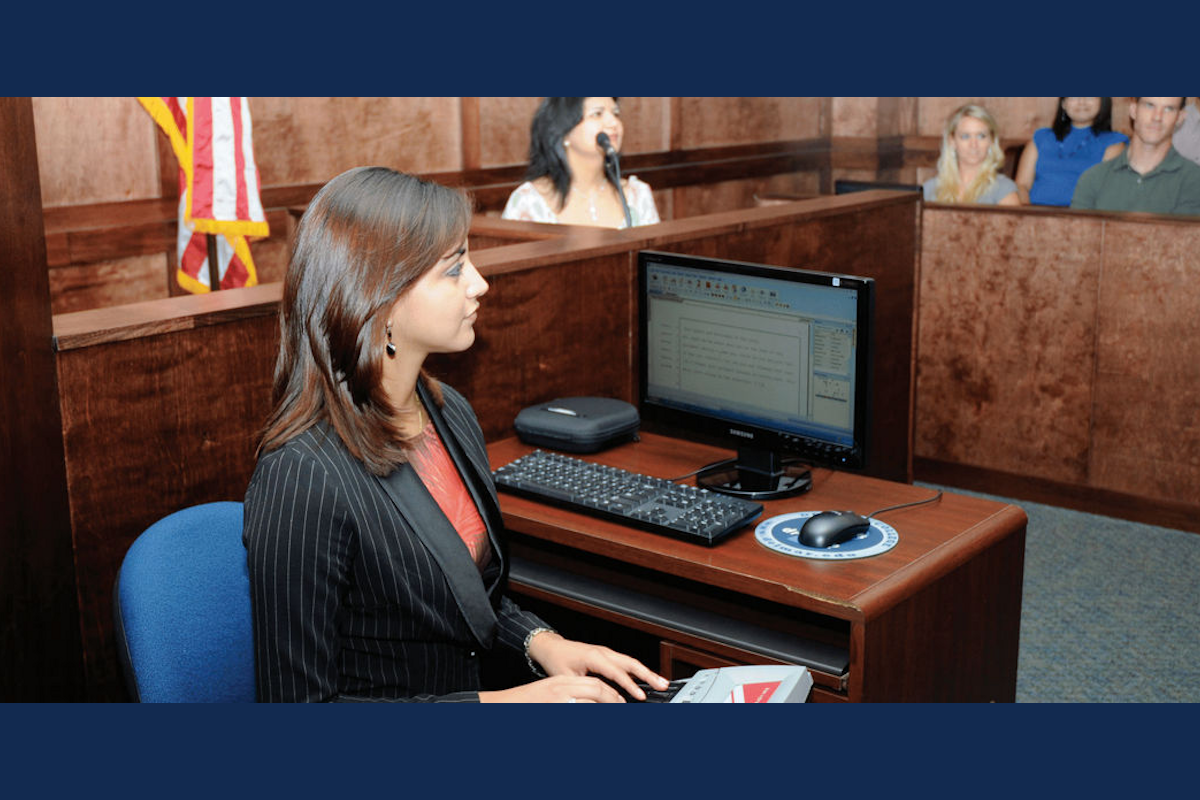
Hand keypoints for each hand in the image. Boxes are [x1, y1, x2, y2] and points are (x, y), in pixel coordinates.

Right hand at [478, 674, 624, 702]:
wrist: (500, 707)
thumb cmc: (524, 703)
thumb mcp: (548, 693)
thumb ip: (568, 695)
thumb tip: (590, 702)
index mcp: (559, 683)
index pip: (593, 683)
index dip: (609, 692)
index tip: (618, 701)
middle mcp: (559, 691)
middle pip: (595, 690)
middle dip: (611, 700)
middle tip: (620, 708)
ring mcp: (557, 702)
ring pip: (588, 704)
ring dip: (602, 709)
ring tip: (613, 715)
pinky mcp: (554, 709)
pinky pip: (578, 712)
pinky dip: (589, 715)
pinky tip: (593, 717)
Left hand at [526, 631, 669, 700]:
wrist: (550, 647)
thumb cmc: (557, 661)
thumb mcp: (567, 679)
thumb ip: (584, 690)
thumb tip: (598, 703)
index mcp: (593, 656)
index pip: (616, 672)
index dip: (629, 685)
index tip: (640, 695)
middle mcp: (603, 652)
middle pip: (630, 663)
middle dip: (648, 674)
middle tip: (662, 685)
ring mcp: (606, 652)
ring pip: (631, 662)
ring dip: (647, 672)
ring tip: (661, 682)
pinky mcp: (607, 656)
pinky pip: (625, 663)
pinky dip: (638, 670)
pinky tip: (646, 678)